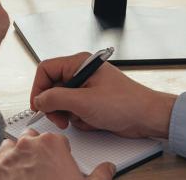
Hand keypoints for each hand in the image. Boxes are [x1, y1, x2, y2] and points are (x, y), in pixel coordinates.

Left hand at [0, 129, 114, 179]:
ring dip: (14, 157)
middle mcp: (27, 146)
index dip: (58, 151)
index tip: (59, 162)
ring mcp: (7, 158)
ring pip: (8, 148)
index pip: (54, 139)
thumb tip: (108, 168)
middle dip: (34, 149)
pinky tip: (7, 179)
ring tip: (23, 173)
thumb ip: (101, 175)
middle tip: (41, 168)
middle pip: (29, 138)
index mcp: (51, 145)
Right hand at [30, 52, 176, 137]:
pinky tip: (93, 121)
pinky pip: (74, 110)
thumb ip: (56, 98)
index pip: (46, 69)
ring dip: (69, 114)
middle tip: (60, 119)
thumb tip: (39, 100)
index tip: (38, 105)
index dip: (38, 88)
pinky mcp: (92, 101)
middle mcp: (82, 72)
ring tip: (83, 119)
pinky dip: (80, 119)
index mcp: (79, 63)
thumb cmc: (125, 103)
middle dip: (55, 106)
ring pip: (63, 101)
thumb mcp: (84, 101)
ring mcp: (87, 88)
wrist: (147, 117)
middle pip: (53, 87)